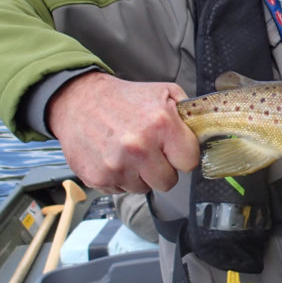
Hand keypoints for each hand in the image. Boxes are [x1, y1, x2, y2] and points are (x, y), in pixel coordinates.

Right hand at [46, 71, 199, 192]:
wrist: (77, 101)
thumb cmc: (123, 98)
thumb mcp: (164, 92)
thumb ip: (187, 115)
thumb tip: (204, 133)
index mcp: (161, 124)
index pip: (189, 162)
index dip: (183, 156)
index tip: (175, 150)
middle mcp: (139, 147)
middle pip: (169, 182)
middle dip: (163, 169)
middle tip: (151, 152)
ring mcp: (117, 165)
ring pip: (145, 188)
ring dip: (140, 175)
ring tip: (130, 152)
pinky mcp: (98, 178)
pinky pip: (122, 190)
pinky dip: (120, 178)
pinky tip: (114, 158)